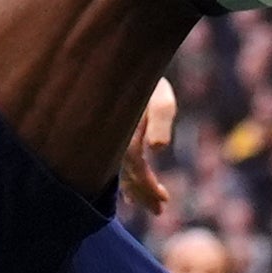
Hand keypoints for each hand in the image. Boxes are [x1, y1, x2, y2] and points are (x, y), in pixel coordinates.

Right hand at [119, 79, 178, 218]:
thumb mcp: (159, 96)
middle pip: (125, 175)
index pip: (135, 170)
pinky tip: (127, 186)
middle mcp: (112, 141)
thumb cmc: (145, 79)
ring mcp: (108, 139)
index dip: (148, 188)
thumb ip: (159, 120)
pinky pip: (113, 162)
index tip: (164, 202)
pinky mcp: (108, 136)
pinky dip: (123, 175)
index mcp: (123, 135)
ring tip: (146, 203)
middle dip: (142, 194)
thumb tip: (158, 148)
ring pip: (118, 170)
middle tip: (159, 210)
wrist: (123, 61)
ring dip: (133, 188)